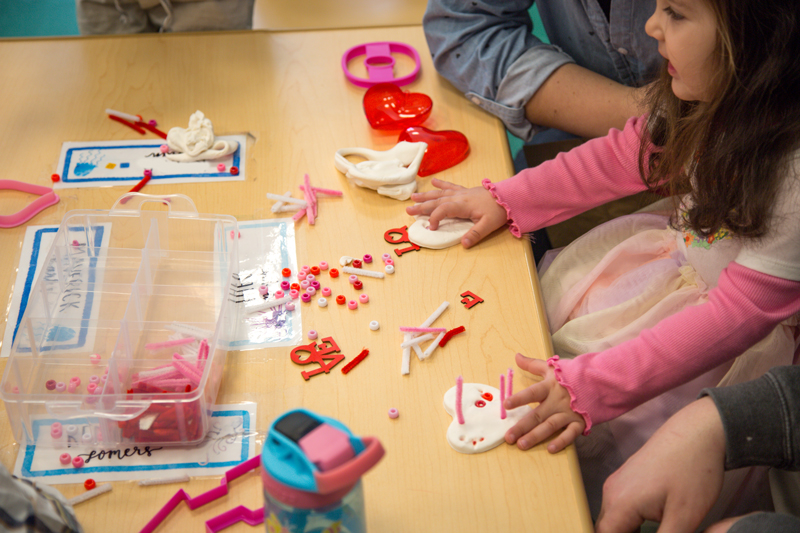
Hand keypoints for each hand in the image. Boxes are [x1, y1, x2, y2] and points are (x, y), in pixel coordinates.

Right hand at [406, 178, 507, 247]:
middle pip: (436, 201)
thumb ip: (475, 235)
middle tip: (408, 210)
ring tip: (413, 197)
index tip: (431, 228)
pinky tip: (433, 181)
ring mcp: (461, 193)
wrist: (509, 196)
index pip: (442, 210)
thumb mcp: (488, 226)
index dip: (434, 218)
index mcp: (462, 205)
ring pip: (440, 194)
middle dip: (422, 206)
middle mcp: (459, 197)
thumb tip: (463, 244)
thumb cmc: (498, 211)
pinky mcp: (465, 191)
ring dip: (426, 196)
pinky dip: (441, 184)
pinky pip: (450, 186)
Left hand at [503, 353, 584, 452]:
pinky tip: (550, 449)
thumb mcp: (552, 367)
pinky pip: (570, 434)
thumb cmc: (573, 375)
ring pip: (550, 426)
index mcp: (550, 387)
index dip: (520, 398)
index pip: (533, 393)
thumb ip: (532, 364)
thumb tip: (516, 356)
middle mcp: (557, 401)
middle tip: (508, 437)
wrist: (601, 381)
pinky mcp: (580, 422)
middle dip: (522, 426)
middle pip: (537, 415)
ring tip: (522, 444)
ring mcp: (569, 413)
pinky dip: (561, 441)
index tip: (506, 405)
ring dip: (535, 436)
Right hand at [595, 397, 726, 532]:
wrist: (698, 433)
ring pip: (613, 518)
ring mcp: (618, 482)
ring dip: (627, 531)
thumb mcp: (684, 518)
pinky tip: (653, 525)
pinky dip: (630, 521)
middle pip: (606, 529)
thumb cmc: (693, 471)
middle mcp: (612, 491)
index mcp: (620, 503)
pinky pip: (621, 506)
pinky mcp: (628, 477)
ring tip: (654, 531)